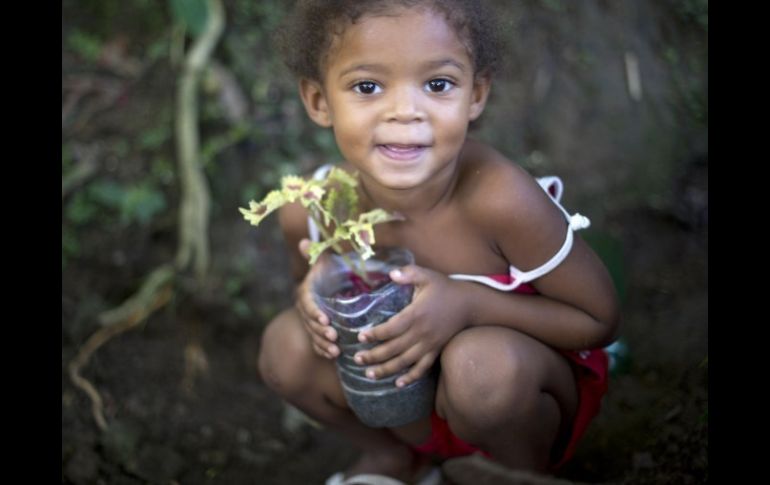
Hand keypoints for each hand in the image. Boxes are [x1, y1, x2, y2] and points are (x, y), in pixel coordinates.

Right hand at [294, 238, 339, 358]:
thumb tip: (304, 242)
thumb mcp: (323, 263)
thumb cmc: (327, 274)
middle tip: (333, 337)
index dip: (314, 312)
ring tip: (336, 350)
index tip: (325, 319)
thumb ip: (316, 255)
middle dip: (320, 331)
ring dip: (323, 344)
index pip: (306, 304)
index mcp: (305, 293)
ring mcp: (309, 323)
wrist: (325, 290)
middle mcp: (305, 309)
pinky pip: (316, 345)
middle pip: (310, 323)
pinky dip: (323, 351)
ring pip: (313, 335)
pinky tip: (333, 356)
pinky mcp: (315, 333)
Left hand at [354, 264, 469, 386]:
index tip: (360, 337)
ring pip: (405, 362)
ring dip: (386, 369)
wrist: (470, 304)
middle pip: (393, 348)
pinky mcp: (436, 351)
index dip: (375, 334)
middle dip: (374, 356)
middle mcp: (421, 332)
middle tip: (357, 359)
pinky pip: (423, 368)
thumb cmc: (445, 288)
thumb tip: (391, 274)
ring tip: (369, 374)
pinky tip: (398, 384)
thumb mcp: (427, 276)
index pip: (391, 328)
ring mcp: (429, 344)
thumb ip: (409, 273)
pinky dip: (410, 377)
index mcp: (416, 314)